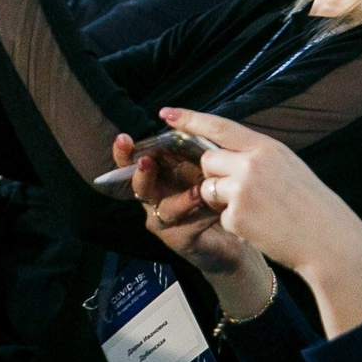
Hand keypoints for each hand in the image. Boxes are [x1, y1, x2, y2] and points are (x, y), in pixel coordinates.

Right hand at [123, 133, 265, 283]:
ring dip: (180, 199)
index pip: (133, 161)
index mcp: (158, 175)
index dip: (125, 152)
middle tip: (146, 161)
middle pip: (139, 186)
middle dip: (141, 172)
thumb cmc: (217, 192)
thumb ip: (192, 148)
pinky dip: (199, 217)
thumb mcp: (206, 165)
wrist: (238, 230)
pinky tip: (212, 209)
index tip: (124, 139)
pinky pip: (184, 227)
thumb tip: (180, 121)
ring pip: (164, 208)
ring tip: (198, 191)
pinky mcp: (178, 240)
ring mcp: (164, 221)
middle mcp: (156, 197)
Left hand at [163, 107, 361, 333]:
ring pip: (209, 188)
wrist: (330, 240)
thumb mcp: (288, 166)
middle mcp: (251, 163)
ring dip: (221, 200)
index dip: (191, 118)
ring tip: (257, 210)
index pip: (221, 126)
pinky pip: (221, 216)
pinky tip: (261, 227)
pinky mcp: (237, 215)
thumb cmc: (311, 205)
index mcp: (267, 147)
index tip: (167, 113)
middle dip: (214, 175)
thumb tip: (227, 154)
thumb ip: (257, 156)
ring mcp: (242, 189)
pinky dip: (236, 224)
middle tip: (242, 191)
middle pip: (208, 160)